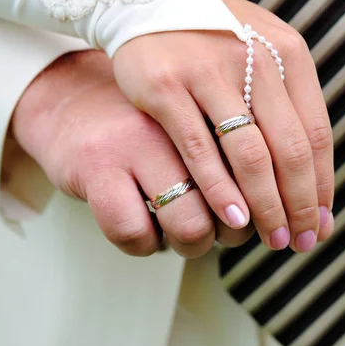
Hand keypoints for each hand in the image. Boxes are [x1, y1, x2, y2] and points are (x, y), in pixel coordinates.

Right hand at [11, 50, 252, 257]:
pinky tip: (143, 229)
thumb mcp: (188, 119)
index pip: (257, 165)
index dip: (273, 207)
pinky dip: (144, 245)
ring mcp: (134, 142)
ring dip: (191, 244)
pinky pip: (135, 232)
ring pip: (190, 224)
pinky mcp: (97, 168)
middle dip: (233, 234)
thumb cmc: (141, 123)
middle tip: (222, 230)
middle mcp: (175, 119)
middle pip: (232, 202)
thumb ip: (227, 148)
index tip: (273, 228)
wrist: (70, 100)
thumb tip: (274, 207)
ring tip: (182, 230)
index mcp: (207, 103)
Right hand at [114, 0, 334, 252]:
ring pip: (250, 154)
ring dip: (265, 206)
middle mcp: (256, 59)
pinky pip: (200, 150)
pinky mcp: (167, 87)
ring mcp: (209, 72)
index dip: (321, 184)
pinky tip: (231, 218)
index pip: (315, 132)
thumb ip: (285, 100)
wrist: (147, 0)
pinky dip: (219, 190)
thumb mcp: (259, 51)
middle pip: (290, 149)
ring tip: (272, 239)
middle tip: (300, 241)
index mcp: (287, 52)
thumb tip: (310, 168)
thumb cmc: (209, 36)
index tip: (320, 220)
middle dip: (299, 205)